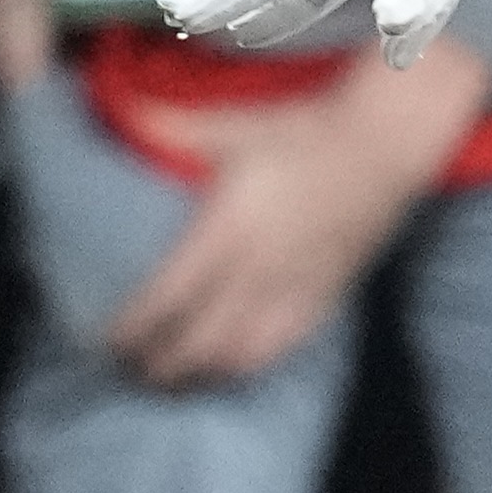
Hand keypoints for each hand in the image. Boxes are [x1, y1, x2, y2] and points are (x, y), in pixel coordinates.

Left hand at [99, 47, 491, 387]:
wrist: (384, 145)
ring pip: (238, 356)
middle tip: (130, 369)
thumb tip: (124, 112)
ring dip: (200, 376)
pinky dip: (247, 366)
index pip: (167, 298)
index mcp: (226, 230)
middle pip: (198, 341)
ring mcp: (292, 290)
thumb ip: (173, 126)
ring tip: (174, 380)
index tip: (107, 341)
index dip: (133, 328)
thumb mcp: (234, 124)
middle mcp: (256, 271)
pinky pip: (280, 348)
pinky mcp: (324, 297)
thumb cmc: (305, 129)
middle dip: (160, 365)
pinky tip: (230, 368)